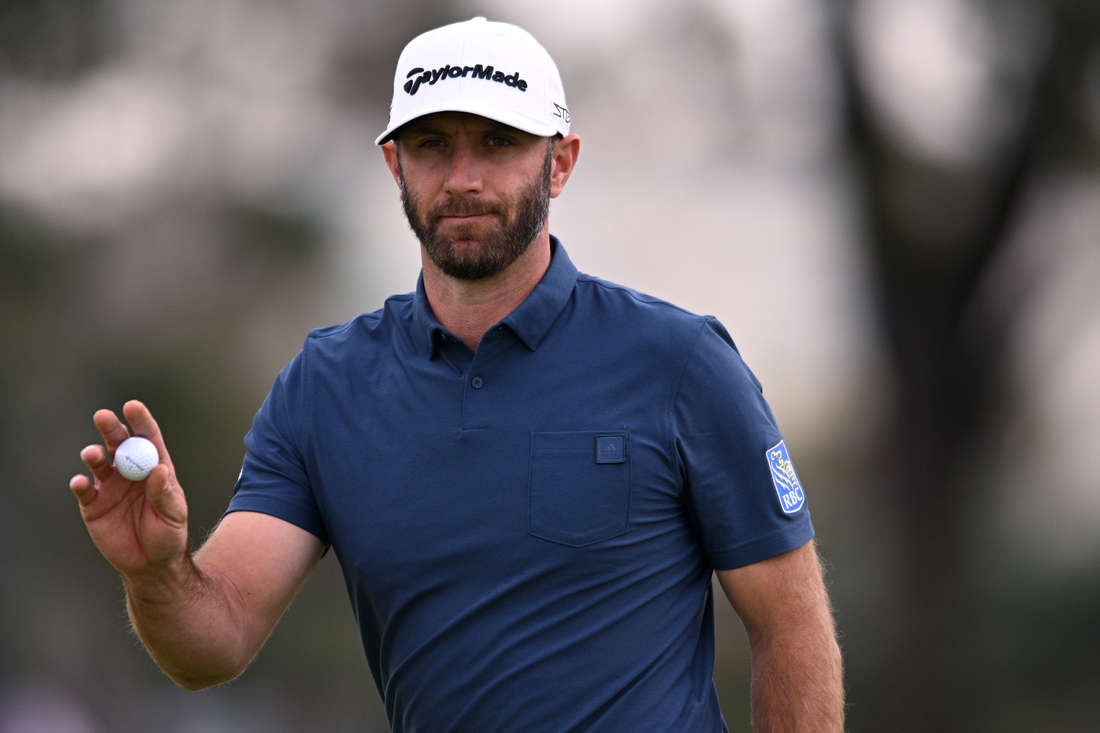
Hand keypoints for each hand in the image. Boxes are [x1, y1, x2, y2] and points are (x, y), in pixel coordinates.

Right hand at [70, 400, 188, 576]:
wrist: (151, 564)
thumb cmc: (169, 534)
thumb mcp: (173, 514)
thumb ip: (164, 493)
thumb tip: (159, 470)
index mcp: (155, 468)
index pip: (148, 439)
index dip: (140, 422)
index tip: (132, 407)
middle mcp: (131, 472)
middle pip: (119, 445)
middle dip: (111, 429)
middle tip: (103, 416)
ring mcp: (110, 487)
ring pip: (99, 464)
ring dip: (94, 456)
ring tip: (92, 454)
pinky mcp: (93, 505)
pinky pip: (84, 490)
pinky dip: (80, 484)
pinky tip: (80, 481)